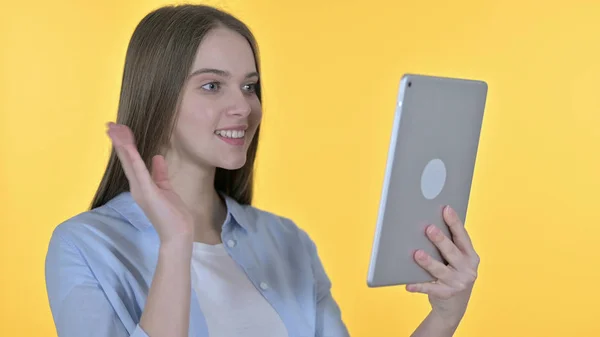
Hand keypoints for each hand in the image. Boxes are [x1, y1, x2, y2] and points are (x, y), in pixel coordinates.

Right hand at [106, 122, 193, 245]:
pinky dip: (133, 159)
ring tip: (114, 130)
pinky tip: (128, 147)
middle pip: (126, 159)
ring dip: (122, 145)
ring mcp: (141, 190)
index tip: (119, 130)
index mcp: (141, 185)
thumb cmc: (173, 214)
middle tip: (109, 124)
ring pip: (130, 162)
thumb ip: (160, 173)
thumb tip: (156, 157)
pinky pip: (140, 172)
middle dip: (119, 141)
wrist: (178, 233)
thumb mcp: (166, 188)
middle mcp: (137, 186)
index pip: (131, 161)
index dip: (125, 145)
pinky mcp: (148, 193)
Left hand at [406, 206, 479, 327]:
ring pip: (441, 270)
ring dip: (428, 262)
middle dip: (440, 240)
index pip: (463, 237)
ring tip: (417, 254)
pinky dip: (418, 286)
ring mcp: (459, 283)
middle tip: (428, 229)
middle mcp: (468, 269)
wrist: (453, 306)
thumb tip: (428, 223)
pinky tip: (408, 284)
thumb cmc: (451, 274)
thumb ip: (448, 245)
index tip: (446, 208)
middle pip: (452, 252)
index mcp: (471, 256)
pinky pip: (430, 289)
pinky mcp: (447, 295)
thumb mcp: (455, 260)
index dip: (454, 222)